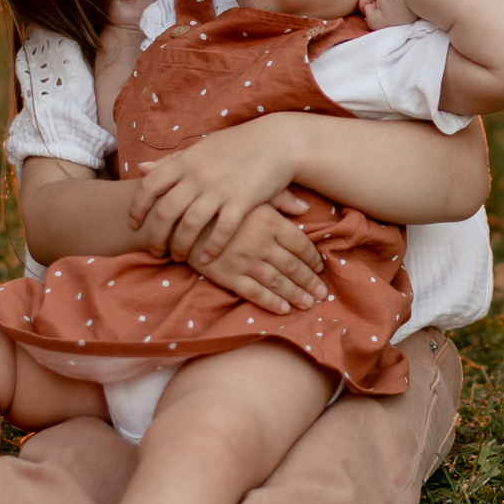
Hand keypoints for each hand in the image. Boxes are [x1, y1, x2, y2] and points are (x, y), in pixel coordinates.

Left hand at [124, 119, 303, 263]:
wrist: (278, 142)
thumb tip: (141, 169)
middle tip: (156, 251)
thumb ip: (171, 161)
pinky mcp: (242, 201)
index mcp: (186, 161)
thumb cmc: (237, 145)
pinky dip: (212, 248)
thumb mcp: (201, 148)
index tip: (135, 225)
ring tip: (180, 258)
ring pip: (189, 225)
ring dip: (181, 246)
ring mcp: (220, 188)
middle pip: (165, 212)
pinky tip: (207, 260)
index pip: (149, 186)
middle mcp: (198, 175)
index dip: (137, 208)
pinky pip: (222, 231)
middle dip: (156, 236)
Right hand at [189, 202, 325, 313]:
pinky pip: (254, 293)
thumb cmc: (220, 202)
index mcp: (269, 221)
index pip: (300, 244)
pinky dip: (271, 302)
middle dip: (310, 281)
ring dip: (296, 295)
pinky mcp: (227, 276)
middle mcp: (260, 243)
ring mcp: (244, 261)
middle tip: (323, 293)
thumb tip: (305, 208)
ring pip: (277, 282)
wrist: (180, 216)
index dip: (312, 258)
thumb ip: (280, 199)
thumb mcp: (252, 194)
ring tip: (309, 304)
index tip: (320, 267)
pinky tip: (285, 309)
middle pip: (293, 266)